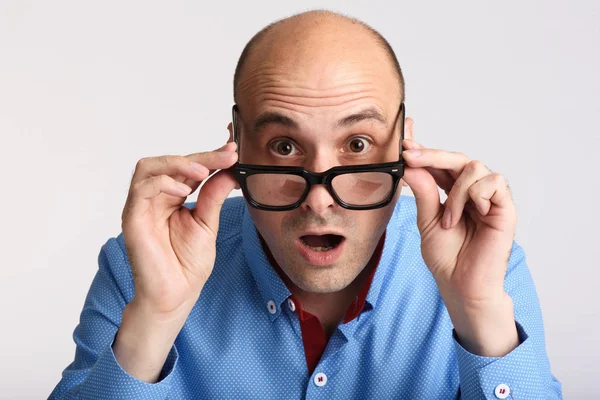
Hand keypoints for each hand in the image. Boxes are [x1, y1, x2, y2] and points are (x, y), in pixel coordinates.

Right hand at [121, 141, 237, 317]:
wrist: (175, 295)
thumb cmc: (187, 264)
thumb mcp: (207, 223)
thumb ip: (214, 196)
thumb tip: (229, 170)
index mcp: (172, 197)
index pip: (189, 168)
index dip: (210, 157)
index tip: (233, 151)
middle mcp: (155, 198)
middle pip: (171, 162)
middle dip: (201, 156)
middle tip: (226, 155)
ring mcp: (141, 206)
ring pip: (149, 166)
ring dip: (178, 163)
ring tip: (203, 171)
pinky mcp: (132, 218)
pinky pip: (141, 189)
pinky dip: (162, 182)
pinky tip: (184, 191)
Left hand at [401, 138, 518, 355]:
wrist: (461, 285)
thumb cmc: (447, 257)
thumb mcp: (427, 221)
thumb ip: (423, 192)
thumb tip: (411, 164)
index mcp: (452, 193)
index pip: (440, 164)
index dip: (424, 152)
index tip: (404, 143)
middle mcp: (472, 191)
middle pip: (456, 158)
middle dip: (432, 155)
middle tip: (411, 156)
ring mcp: (489, 198)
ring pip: (474, 167)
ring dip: (456, 191)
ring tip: (450, 220)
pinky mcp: (505, 208)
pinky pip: (494, 182)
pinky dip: (477, 194)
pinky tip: (473, 214)